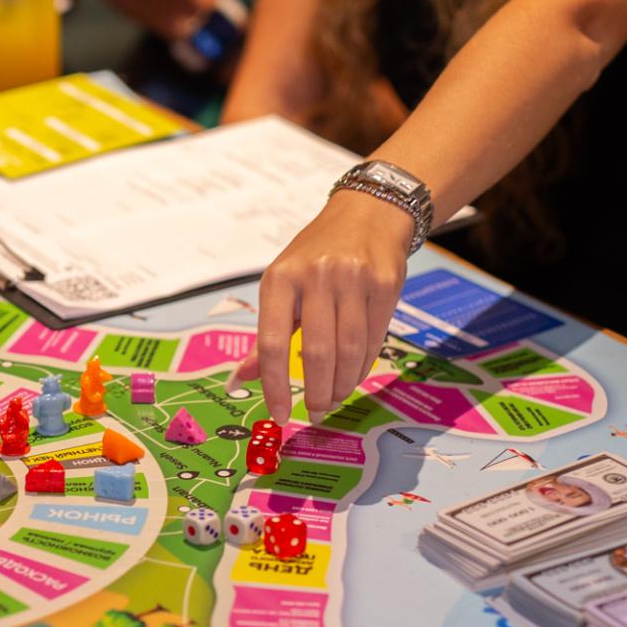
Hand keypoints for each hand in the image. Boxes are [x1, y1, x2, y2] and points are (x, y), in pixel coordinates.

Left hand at [236, 190, 412, 422]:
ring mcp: (354, 278)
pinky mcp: (386, 284)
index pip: (271, 343)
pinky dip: (362, 366)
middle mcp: (316, 276)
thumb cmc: (315, 255)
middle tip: (315, 412)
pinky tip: (353, 376)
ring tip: (334, 398)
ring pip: (349, 350)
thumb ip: (264, 335)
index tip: (279, 413)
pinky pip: (374, 339)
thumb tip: (240, 380)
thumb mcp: (282, 284)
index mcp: (280, 279)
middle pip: (316, 352)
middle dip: (316, 392)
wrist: (368, 213)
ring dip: (341, 384)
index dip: (274, 385)